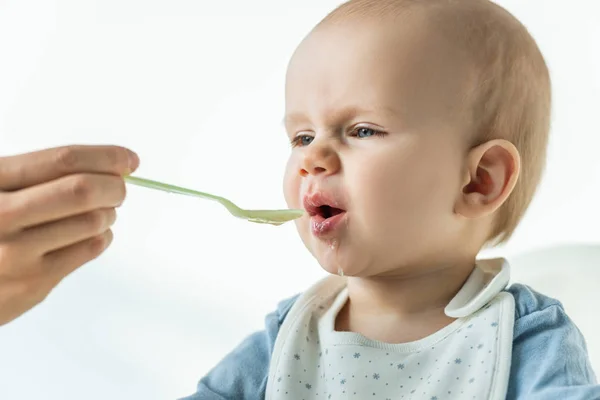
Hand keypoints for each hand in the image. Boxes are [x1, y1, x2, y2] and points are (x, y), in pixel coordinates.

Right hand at [0, 145, 138, 325]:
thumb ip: (39, 174)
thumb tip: (111, 165)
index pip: (61, 160)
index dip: (105, 157)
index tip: (128, 159)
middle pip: (82, 190)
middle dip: (114, 186)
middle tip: (119, 188)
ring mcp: (16, 253)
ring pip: (93, 222)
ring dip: (108, 213)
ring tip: (100, 213)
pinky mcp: (32, 283)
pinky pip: (90, 249)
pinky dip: (102, 236)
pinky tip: (93, 233)